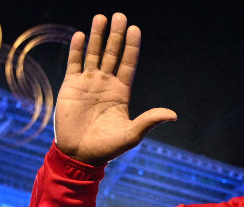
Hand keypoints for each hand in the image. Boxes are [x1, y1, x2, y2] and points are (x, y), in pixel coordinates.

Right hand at [54, 13, 176, 164]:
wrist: (79, 154)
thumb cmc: (107, 147)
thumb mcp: (131, 134)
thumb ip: (149, 121)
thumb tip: (173, 115)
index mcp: (121, 92)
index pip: (128, 63)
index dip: (131, 46)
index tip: (135, 29)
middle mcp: (106, 84)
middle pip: (112, 53)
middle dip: (116, 35)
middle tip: (120, 16)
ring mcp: (88, 83)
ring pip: (94, 54)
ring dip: (97, 36)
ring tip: (101, 18)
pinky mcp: (71, 86)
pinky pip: (74, 63)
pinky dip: (76, 49)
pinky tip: (80, 35)